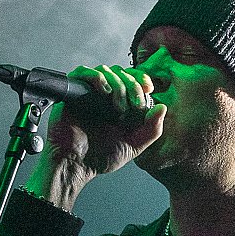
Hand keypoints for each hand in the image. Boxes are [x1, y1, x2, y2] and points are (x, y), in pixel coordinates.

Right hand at [44, 64, 166, 177]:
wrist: (75, 165)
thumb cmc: (99, 158)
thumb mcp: (134, 145)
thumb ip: (151, 129)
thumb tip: (162, 108)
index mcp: (119, 105)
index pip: (132, 79)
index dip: (141, 79)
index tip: (148, 88)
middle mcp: (104, 97)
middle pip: (121, 72)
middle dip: (132, 85)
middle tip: (134, 105)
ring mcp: (88, 93)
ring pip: (105, 70)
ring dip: (117, 83)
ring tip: (117, 106)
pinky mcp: (72, 93)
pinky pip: (81, 72)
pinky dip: (95, 76)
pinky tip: (103, 90)